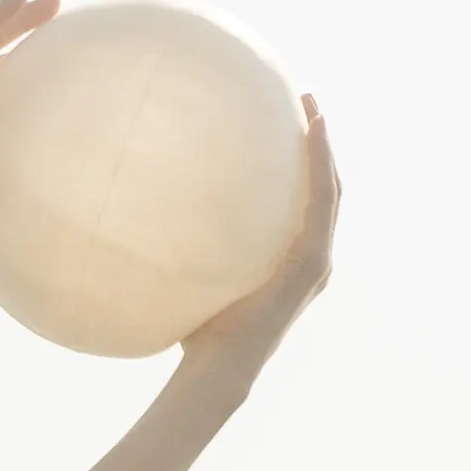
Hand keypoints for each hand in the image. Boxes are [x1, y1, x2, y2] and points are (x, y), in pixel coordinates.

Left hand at [183, 94, 342, 366]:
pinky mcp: (311, 263)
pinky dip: (320, 165)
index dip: (305, 167)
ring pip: (329, 191)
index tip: (290, 129)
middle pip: (325, 192)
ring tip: (313, 109)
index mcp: (290, 264)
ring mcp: (315, 263)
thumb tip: (141, 223)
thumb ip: (186, 252)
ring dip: (324, 148)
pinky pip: (320, 203)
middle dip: (319, 147)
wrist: (215, 365)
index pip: (305, 206)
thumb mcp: (195, 279)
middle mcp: (311, 261)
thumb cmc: (197, 332)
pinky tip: (312, 133)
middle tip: (306, 105)